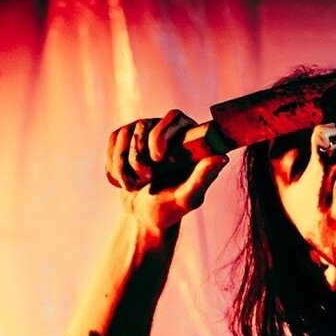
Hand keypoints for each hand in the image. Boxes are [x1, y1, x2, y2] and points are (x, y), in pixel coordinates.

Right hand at [104, 110, 226, 235]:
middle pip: (145, 124)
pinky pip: (113, 141)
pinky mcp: (125, 140)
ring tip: (134, 185)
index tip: (157, 158)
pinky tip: (123, 181)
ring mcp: (144, 133)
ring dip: (125, 165)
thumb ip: (203, 179)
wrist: (144, 218)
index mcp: (187, 140)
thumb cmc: (170, 210)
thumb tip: (223, 157)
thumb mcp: (187, 198)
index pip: (174, 117)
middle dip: (139, 156)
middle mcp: (166, 131)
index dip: (160, 134)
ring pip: (126, 133)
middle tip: (147, 178)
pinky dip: (114, 164)